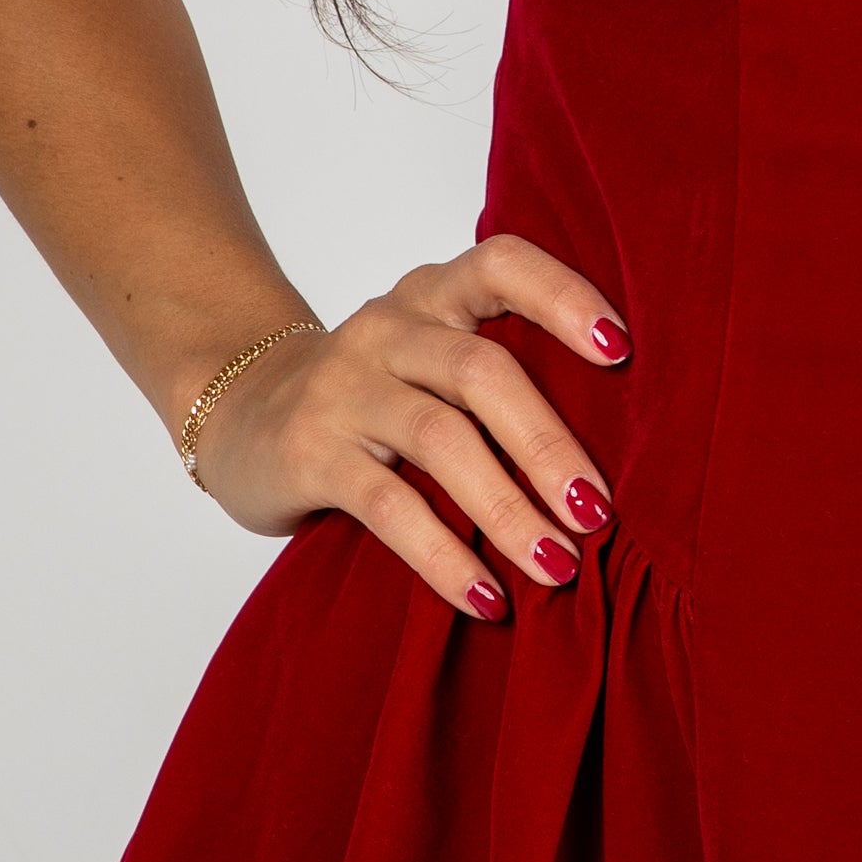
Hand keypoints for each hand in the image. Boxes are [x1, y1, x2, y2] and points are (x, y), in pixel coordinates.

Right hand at [184, 236, 631, 619]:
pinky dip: (443, 556)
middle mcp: (388, 327)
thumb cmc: (374, 396)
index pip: (501, 263)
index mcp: (432, 293)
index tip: (623, 352)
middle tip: (600, 513)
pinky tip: (486, 598)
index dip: (563, 297)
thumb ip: (502, 378)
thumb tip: (622, 456)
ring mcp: (343, 387)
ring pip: (441, 438)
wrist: (239, 415)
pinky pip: (387, 505)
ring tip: (559, 565)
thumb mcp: (431, 360)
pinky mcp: (309, 451)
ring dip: (509, 508)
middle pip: (483, 371)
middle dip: (550, 446)